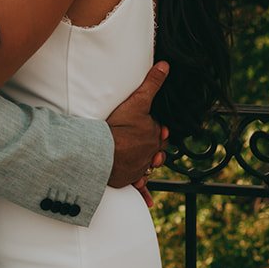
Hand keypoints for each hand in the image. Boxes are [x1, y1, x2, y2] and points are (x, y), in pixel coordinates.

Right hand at [106, 61, 169, 189]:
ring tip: (146, 165)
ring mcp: (140, 167)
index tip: (158, 129)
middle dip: (155, 148)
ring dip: (148, 167)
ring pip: (148, 167)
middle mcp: (150, 153)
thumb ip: (152, 83)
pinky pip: (139, 186)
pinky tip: (149, 201)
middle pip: (156, 151)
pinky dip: (145, 192)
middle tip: (150, 146)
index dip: (157, 129)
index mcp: (153, 135)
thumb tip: (166, 65)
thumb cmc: (119, 127)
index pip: (159, 132)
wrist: (102, 153)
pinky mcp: (129, 179)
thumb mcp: (137, 101)